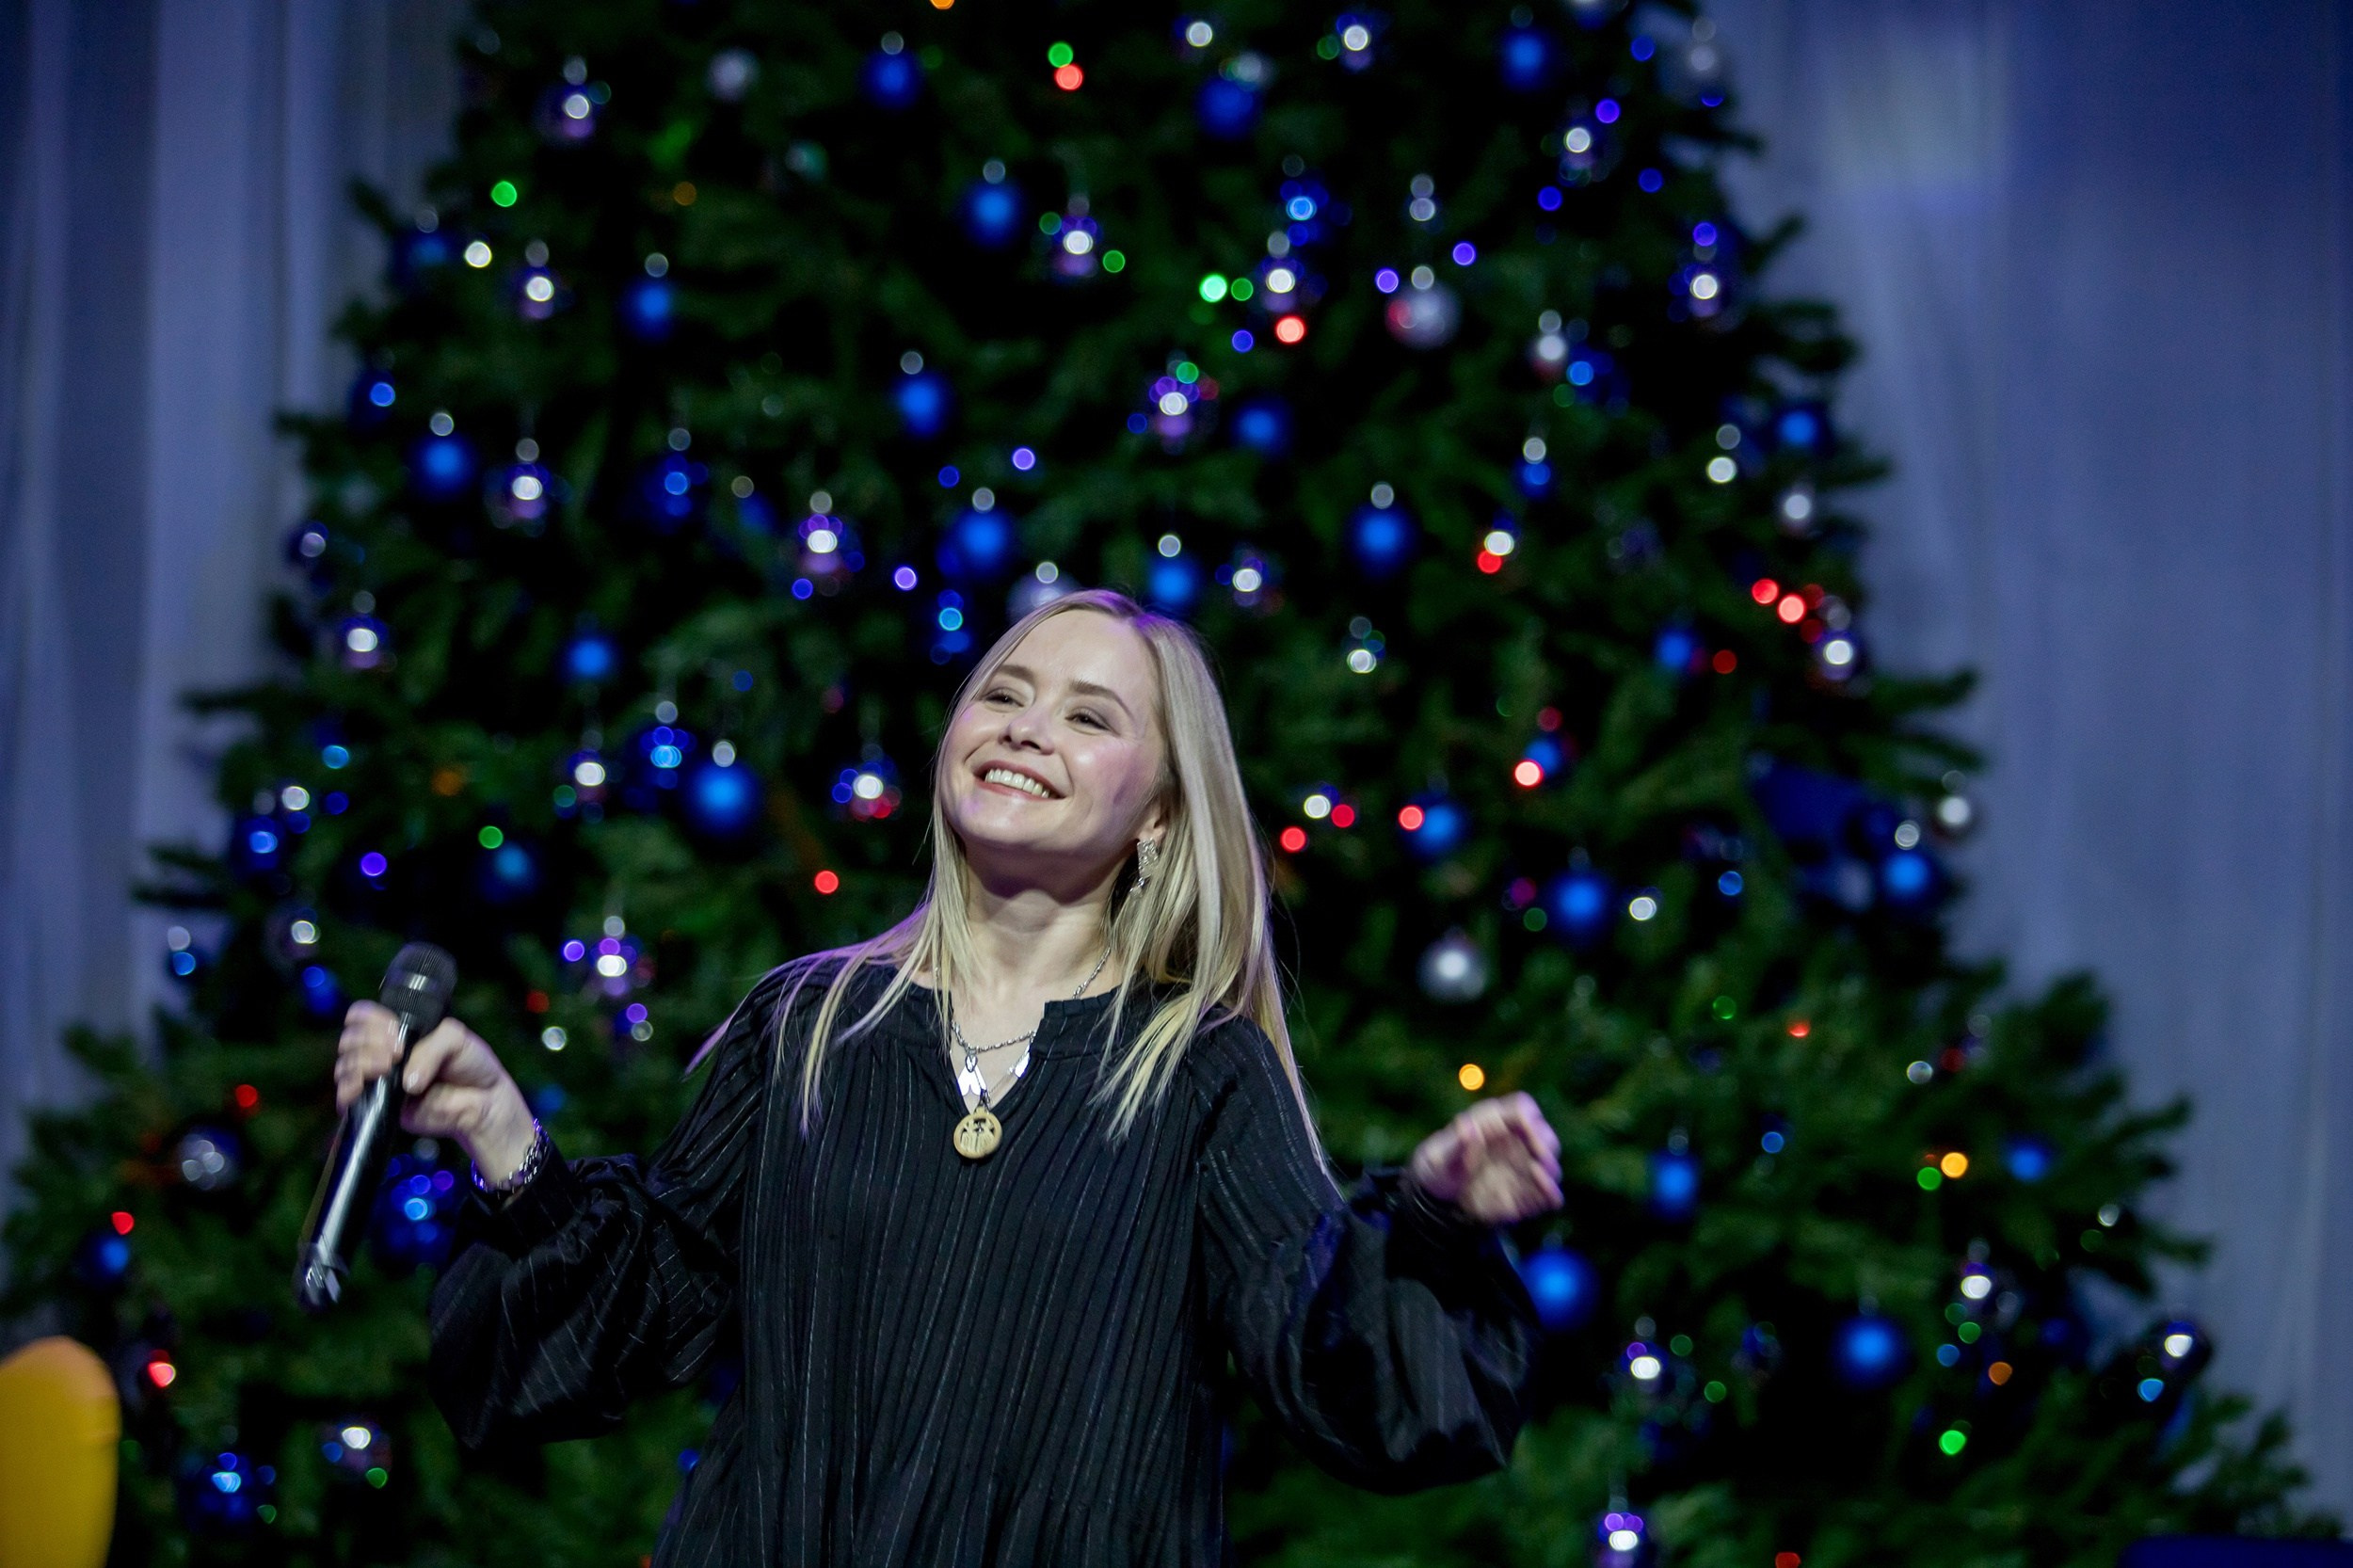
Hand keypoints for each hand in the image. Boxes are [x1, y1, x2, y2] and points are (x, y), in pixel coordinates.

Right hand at [334, 1001, 536, 1182]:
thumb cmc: (470, 1064)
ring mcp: (377, 1080)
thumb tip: (406, 1082)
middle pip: (349, 1040)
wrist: (483, 1100)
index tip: (395, 1029)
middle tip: (397, 1051)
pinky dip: (348, 1090)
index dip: (370, 1019)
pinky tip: (364, 1085)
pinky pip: (347, 1098)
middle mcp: (381, 1053)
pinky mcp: (377, 1106)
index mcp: (396, 1031)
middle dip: (368, 1041)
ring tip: (389, 1066)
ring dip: (361, 1062)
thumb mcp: (456, 1039)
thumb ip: (431, 1050)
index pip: (361, 1017)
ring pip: (345, 1067)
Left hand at [1406, 1091, 1563, 1224]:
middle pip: (1543, 1134)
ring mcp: (1522, 1166)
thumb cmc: (1440, 1166)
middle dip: (1546, 1145)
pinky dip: (1549, 1194)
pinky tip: (1550, 1198)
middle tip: (1543, 1160)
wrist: (1441, 1194)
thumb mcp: (1440, 1157)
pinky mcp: (1525, 1191)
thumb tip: (1468, 1127)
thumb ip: (1456, 1144)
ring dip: (1550, 1171)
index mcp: (1494, 1121)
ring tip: (1544, 1177)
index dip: (1530, 1117)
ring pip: (1548, 1164)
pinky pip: (1545, 1192)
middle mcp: (1514, 1141)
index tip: (1531, 1132)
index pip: (1521, 1109)